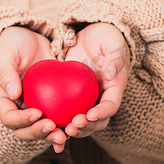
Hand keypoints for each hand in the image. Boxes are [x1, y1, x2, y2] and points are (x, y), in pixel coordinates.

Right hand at [0, 27, 67, 152]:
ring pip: (41, 128)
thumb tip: (13, 95)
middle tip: (53, 127)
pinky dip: (65, 125)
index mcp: (3, 98)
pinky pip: (57, 117)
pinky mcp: (51, 102)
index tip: (37, 113)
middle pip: (24, 130)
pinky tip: (77, 127)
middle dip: (38, 132)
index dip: (21, 120)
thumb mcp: (6, 52)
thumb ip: (6, 72)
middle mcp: (17, 106)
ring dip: (52, 135)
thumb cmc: (14, 42)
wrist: (32, 36)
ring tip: (65, 135)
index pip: (9, 117)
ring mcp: (34, 106)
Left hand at [64, 22, 129, 137]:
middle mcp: (102, 96)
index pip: (111, 106)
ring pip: (83, 121)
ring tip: (62, 130)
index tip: (89, 115)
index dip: (102, 114)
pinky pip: (67, 112)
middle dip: (86, 127)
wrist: (90, 33)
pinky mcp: (73, 96)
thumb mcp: (113, 41)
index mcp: (115, 87)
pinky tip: (48, 123)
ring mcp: (87, 98)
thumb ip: (115, 57)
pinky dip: (60, 121)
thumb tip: (111, 75)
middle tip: (72, 126)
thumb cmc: (105, 35)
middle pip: (98, 121)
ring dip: (74, 129)